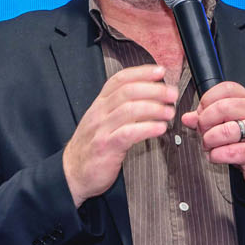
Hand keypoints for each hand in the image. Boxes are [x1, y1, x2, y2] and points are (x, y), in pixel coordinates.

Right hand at [63, 64, 176, 206]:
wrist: (73, 172)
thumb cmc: (93, 147)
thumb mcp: (102, 121)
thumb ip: (121, 108)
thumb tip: (151, 99)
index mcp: (100, 103)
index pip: (120, 79)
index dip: (141, 72)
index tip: (160, 71)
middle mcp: (100, 112)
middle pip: (128, 91)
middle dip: (153, 90)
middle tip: (172, 94)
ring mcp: (101, 129)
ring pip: (129, 109)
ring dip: (154, 108)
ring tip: (169, 112)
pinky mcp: (106, 147)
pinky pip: (128, 133)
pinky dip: (147, 128)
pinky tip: (160, 129)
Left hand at [182, 81, 244, 190]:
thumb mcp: (231, 122)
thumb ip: (207, 117)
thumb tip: (187, 118)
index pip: (225, 89)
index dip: (207, 99)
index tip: (201, 112)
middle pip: (223, 108)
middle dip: (205, 121)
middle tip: (202, 131)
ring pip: (225, 131)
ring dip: (209, 140)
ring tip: (208, 145)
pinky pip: (230, 152)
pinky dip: (216, 155)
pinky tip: (216, 156)